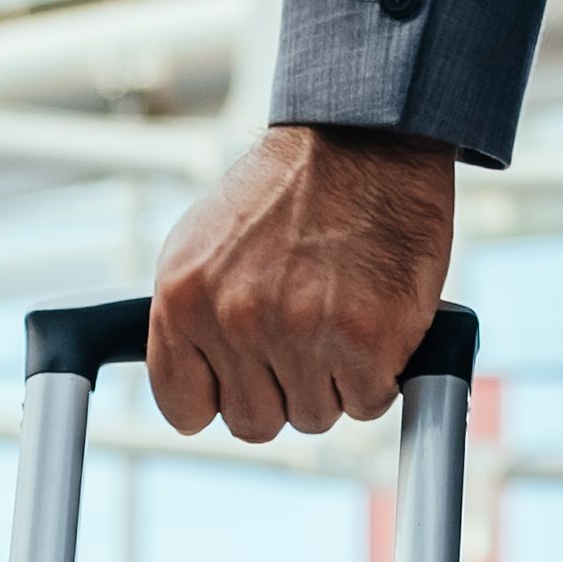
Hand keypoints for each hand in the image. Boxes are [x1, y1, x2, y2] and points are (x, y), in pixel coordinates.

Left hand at [149, 124, 458, 438]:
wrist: (364, 139)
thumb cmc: (291, 192)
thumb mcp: (208, 243)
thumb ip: (193, 316)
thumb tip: (195, 384)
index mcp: (183, 296)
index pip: (184, 406)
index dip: (220, 397)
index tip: (243, 381)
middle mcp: (233, 319)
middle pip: (254, 422)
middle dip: (283, 390)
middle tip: (305, 335)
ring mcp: (298, 333)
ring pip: (314, 416)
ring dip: (334, 379)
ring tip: (340, 312)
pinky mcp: (363, 342)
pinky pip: (368, 402)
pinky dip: (379, 373)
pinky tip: (373, 321)